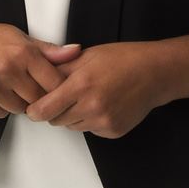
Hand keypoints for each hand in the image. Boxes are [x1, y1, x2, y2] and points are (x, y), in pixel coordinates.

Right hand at [0, 12, 83, 119]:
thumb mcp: (20, 37)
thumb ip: (49, 50)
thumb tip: (75, 52)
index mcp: (23, 53)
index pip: (54, 83)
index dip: (58, 89)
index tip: (56, 89)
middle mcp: (8, 70)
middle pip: (38, 100)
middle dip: (38, 97)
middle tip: (31, 87)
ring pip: (19, 109)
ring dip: (19, 102)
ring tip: (11, 86)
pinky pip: (0, 114)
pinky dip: (0, 107)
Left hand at [23, 41, 162, 138]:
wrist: (155, 74)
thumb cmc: (123, 59)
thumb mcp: (87, 55)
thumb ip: (60, 68)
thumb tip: (37, 77)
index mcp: (81, 85)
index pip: (43, 110)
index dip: (34, 109)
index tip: (33, 106)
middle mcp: (91, 107)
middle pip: (55, 121)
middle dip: (54, 110)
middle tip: (63, 96)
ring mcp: (103, 122)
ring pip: (72, 126)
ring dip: (72, 116)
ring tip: (86, 97)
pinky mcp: (112, 131)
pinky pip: (89, 130)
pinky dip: (89, 120)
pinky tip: (101, 104)